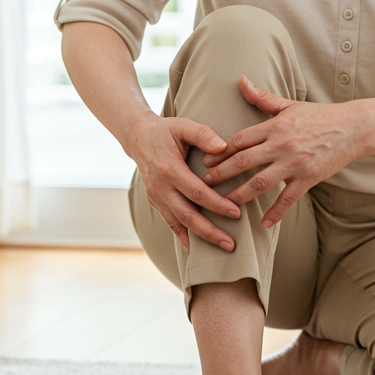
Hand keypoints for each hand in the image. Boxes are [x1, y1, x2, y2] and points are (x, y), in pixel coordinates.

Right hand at [129, 112, 241, 251]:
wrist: (138, 137)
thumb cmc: (166, 130)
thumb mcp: (184, 125)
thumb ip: (204, 134)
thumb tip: (223, 147)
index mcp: (169, 169)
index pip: (197, 192)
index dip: (217, 204)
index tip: (236, 212)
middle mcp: (160, 187)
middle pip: (187, 215)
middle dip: (210, 231)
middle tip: (231, 244)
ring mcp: (156, 197)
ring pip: (179, 223)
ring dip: (200, 238)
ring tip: (222, 248)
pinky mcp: (155, 202)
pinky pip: (170, 223)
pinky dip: (183, 237)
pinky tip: (197, 249)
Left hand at [200, 77, 360, 226]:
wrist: (352, 127)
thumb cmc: (319, 115)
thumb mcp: (289, 105)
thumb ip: (262, 97)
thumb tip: (241, 80)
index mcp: (274, 126)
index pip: (240, 139)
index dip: (220, 150)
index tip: (205, 159)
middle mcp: (281, 145)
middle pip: (244, 161)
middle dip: (222, 173)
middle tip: (204, 183)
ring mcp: (294, 163)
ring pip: (260, 182)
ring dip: (240, 194)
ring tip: (225, 204)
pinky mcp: (308, 178)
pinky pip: (288, 199)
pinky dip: (275, 213)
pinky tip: (263, 224)